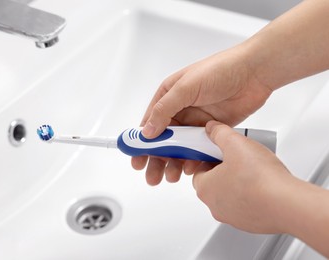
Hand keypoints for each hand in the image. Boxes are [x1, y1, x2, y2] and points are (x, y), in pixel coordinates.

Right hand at [132, 47, 272, 184]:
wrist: (254, 73)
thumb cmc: (220, 70)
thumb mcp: (186, 87)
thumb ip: (165, 109)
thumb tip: (148, 131)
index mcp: (169, 96)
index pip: (150, 122)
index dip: (141, 142)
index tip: (136, 158)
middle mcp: (180, 110)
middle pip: (162, 140)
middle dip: (155, 159)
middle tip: (151, 175)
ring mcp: (195, 121)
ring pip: (179, 148)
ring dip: (172, 163)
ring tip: (170, 177)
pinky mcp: (211, 131)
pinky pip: (197, 149)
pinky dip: (192, 160)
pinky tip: (189, 169)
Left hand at [193, 121, 292, 232]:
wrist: (287, 204)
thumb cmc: (260, 178)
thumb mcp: (235, 143)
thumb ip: (220, 133)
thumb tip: (212, 129)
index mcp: (205, 188)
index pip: (200, 169)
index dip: (211, 157)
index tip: (221, 151)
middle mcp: (215, 206)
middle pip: (214, 182)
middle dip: (225, 169)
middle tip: (240, 159)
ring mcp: (232, 217)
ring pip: (230, 195)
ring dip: (239, 183)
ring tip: (254, 170)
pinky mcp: (250, 224)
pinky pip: (246, 206)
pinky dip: (252, 196)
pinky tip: (264, 185)